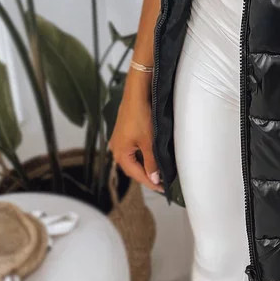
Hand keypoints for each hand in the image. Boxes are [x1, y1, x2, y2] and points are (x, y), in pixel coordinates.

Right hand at [107, 72, 163, 193]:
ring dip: (145, 165)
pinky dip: (142, 154)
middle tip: (162, 181)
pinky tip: (151, 154)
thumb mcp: (149, 142)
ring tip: (159, 170)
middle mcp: (116, 148)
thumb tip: (155, 178)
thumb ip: (151, 162)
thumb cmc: (141, 115)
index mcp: (120, 153)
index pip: (136, 174)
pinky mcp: (124, 131)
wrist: (137, 92)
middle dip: (147, 175)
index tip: (162, 188)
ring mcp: (119, 139)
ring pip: (133, 158)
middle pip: (133, 168)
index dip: (150, 182)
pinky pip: (133, 149)